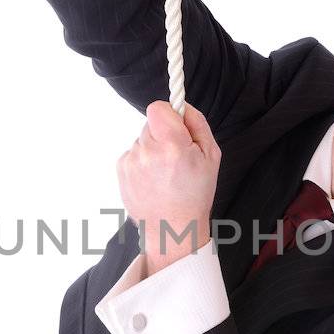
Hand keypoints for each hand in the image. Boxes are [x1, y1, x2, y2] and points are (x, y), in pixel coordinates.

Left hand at [116, 100, 220, 271]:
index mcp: (172, 146)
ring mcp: (132, 161)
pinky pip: (134, 153)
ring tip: (165, 173)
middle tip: (176, 158)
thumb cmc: (195, 193)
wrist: (172, 228)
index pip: (158, 107)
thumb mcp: (211, 155)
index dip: (169, 114)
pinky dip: (143, 161)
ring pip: (142, 139)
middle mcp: (148, 151)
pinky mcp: (122, 169)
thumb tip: (182, 105)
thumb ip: (197, 123)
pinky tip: (153, 179)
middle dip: (164, 134)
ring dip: (153, 149)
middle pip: (151, 123)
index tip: (176, 127)